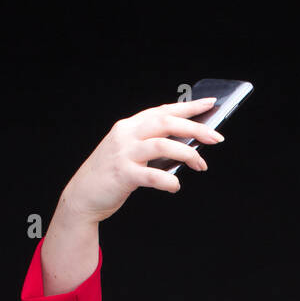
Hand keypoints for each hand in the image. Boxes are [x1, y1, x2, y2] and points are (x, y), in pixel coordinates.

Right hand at [61, 98, 225, 223]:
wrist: (82, 196)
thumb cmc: (112, 175)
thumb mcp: (131, 154)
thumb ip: (152, 147)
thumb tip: (188, 148)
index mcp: (129, 126)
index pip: (163, 110)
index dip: (188, 107)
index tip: (210, 104)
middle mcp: (126, 134)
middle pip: (166, 123)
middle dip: (195, 129)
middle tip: (216, 138)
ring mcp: (124, 153)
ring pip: (162, 144)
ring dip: (188, 154)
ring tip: (201, 165)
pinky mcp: (123, 174)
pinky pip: (153, 175)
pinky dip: (169, 180)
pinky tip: (175, 186)